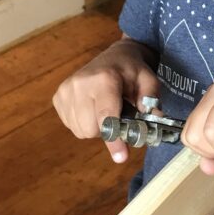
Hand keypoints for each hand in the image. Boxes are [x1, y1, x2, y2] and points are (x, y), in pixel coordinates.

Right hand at [52, 38, 159, 162]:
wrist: (114, 57)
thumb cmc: (132, 71)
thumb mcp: (149, 79)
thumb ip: (151, 99)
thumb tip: (155, 119)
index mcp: (104, 79)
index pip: (106, 116)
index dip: (114, 139)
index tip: (121, 156)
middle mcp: (80, 84)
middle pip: (91, 129)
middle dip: (107, 131)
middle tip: (119, 119)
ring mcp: (65, 90)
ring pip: (80, 130)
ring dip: (96, 128)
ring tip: (106, 111)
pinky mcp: (58, 97)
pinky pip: (71, 125)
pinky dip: (84, 124)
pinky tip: (93, 110)